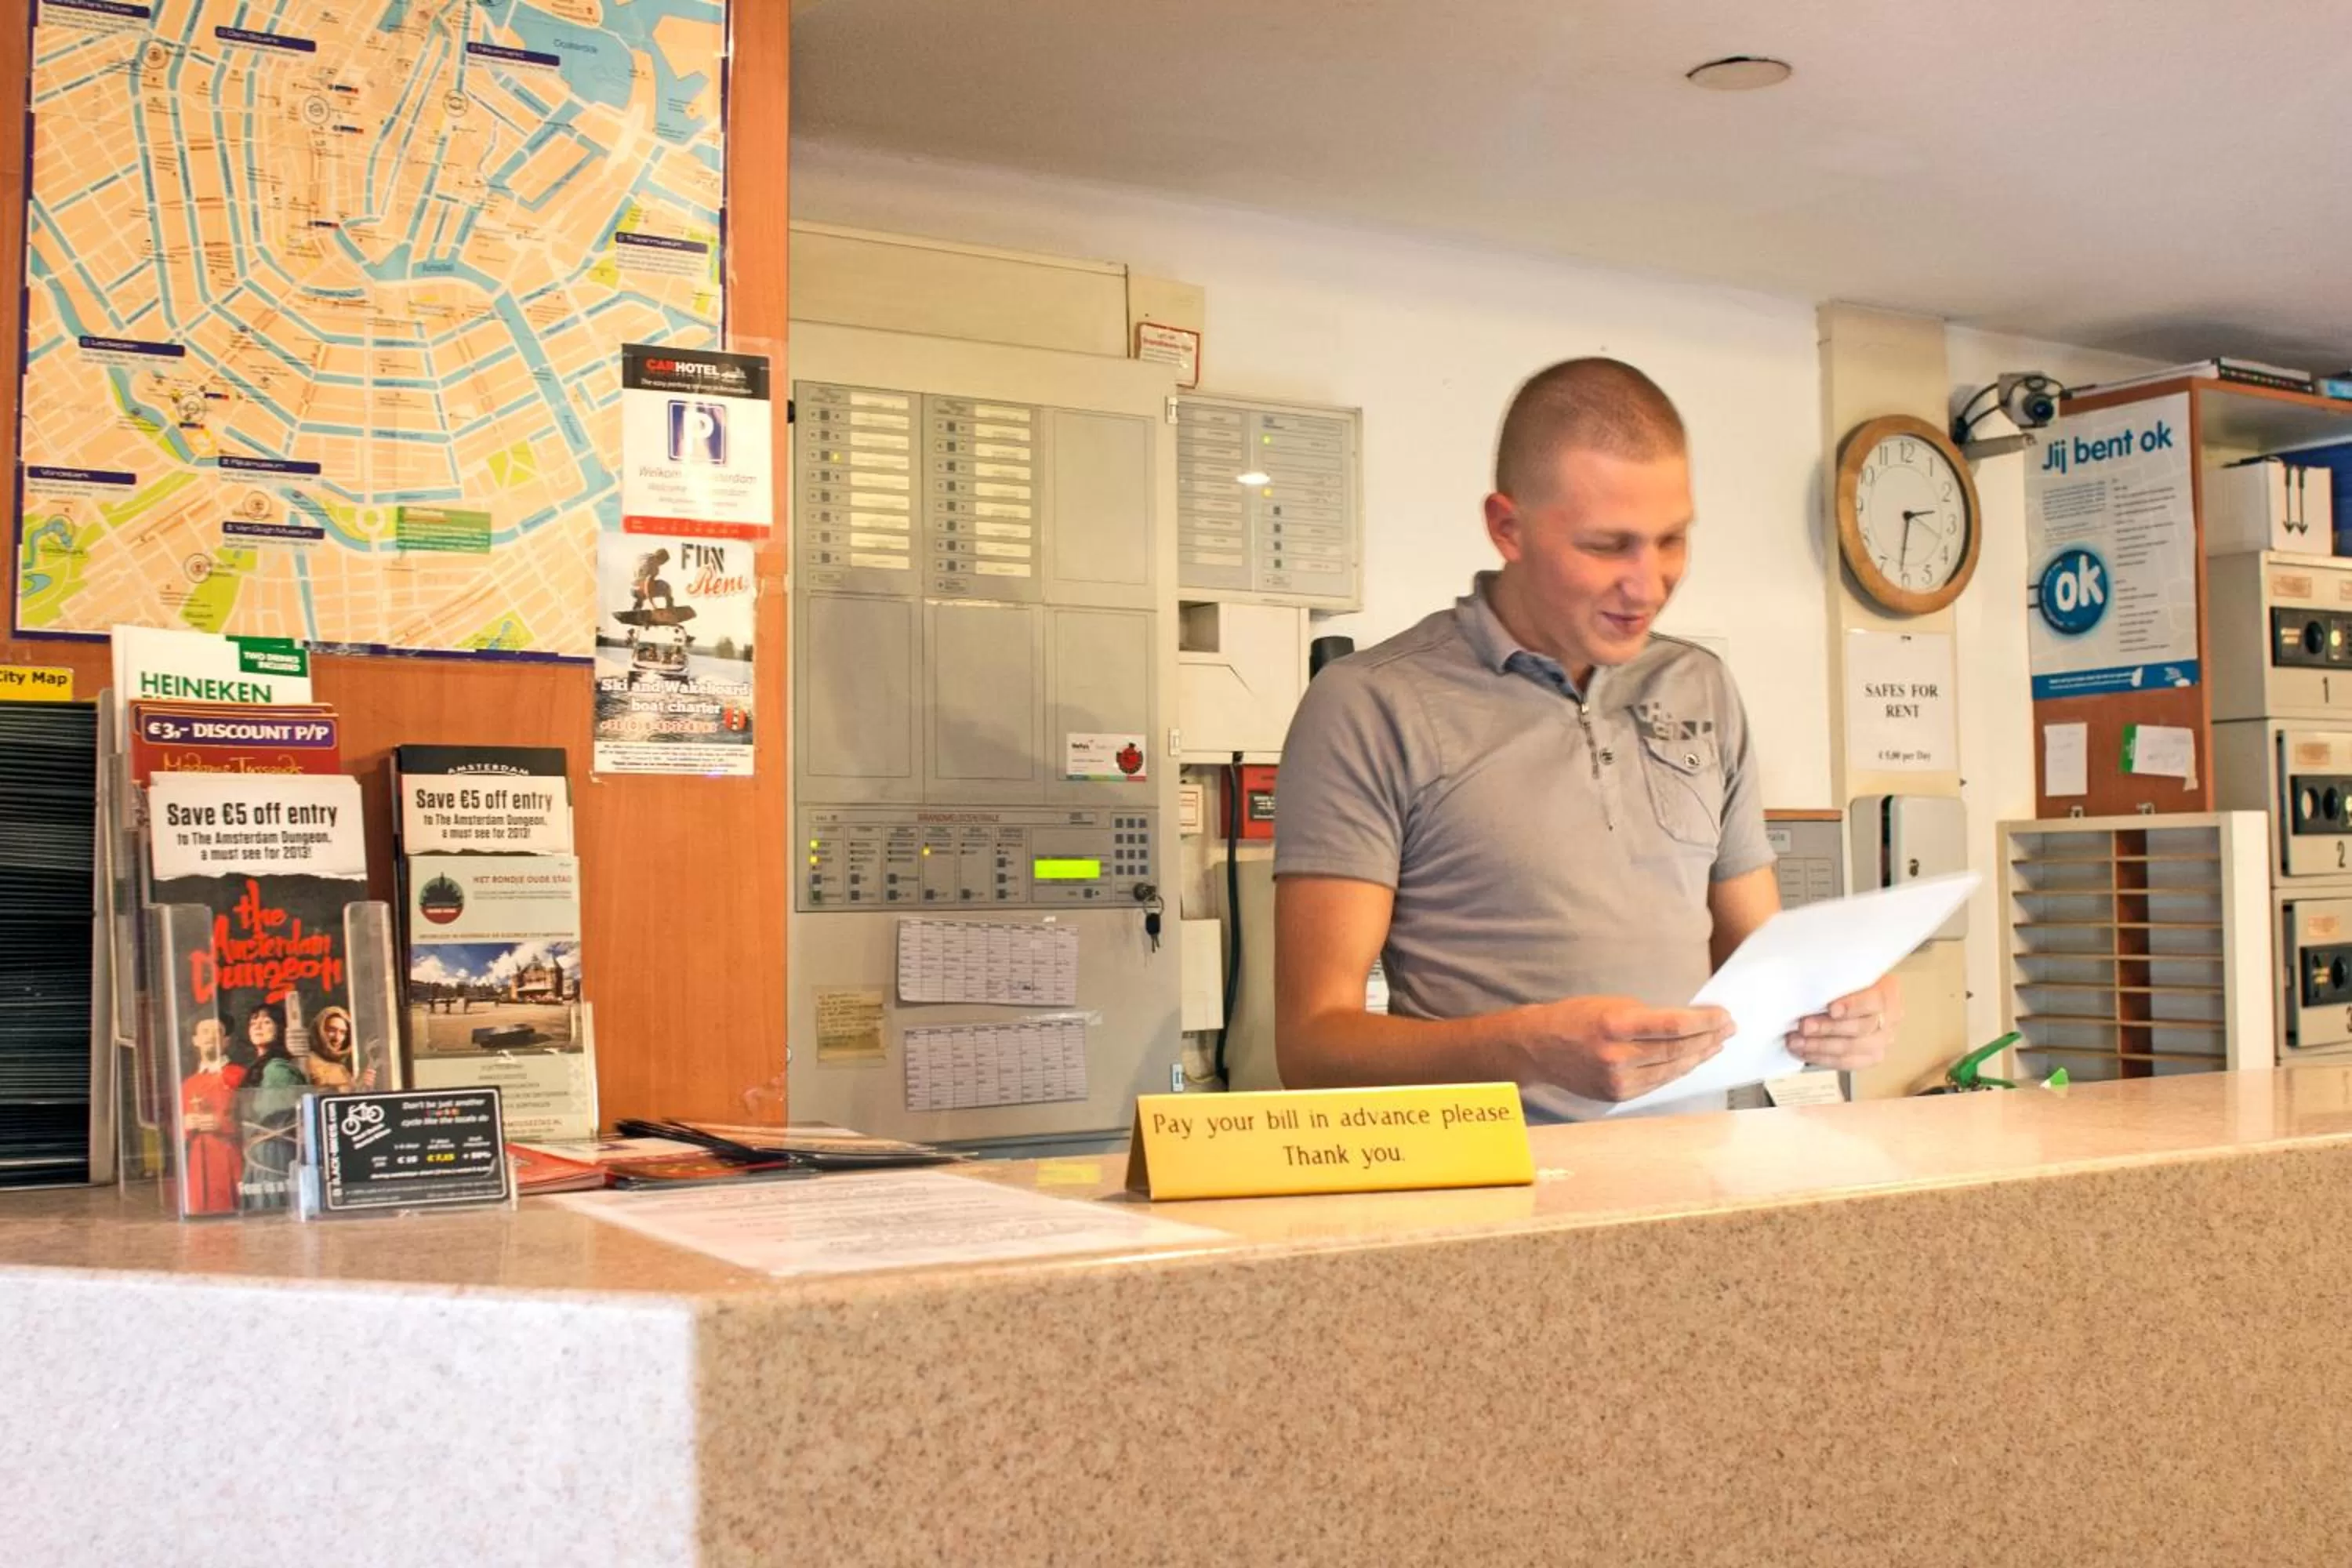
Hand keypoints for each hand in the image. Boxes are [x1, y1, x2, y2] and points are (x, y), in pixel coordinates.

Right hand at [1522, 997, 1735, 1102]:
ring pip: (1671, 1069)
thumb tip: (1689, 1023)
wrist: (1539, 1047)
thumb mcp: (1612, 1004)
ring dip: (1698, 1056)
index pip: (1675, 1026)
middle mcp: (1618, 1056)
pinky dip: (1677, 1071)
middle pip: (1678, 1050)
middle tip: (1729, 1029)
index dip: (1705, 1022)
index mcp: (1616, 1025)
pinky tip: (1691, 1060)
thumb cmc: (1576, 1017)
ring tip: (1717, 1044)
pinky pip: (1657, 1083)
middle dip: (1709, 1038)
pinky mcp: (1618, 1095)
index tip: (1724, 1016)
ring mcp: (1618, 1081)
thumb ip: (1649, 1016)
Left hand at [1787, 975, 1901, 1069]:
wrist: (1852, 996)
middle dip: (1828, 1028)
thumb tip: (1810, 985)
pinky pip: (1848, 1063)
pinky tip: (1805, 1052)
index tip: (1831, 1009)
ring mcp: (1882, 1039)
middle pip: (1862, 1027)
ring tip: (1797, 1041)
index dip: (1852, 1006)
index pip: (1874, 1001)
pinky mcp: (1871, 1056)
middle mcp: (1889, 1017)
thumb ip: (1836, 979)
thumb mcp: (1846, 973)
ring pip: (1854, 1049)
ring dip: (1820, 1047)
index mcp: (1886, 992)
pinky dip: (1823, 1058)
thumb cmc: (1847, 982)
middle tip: (1804, 1026)